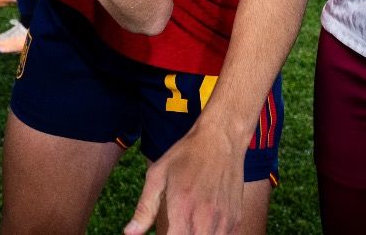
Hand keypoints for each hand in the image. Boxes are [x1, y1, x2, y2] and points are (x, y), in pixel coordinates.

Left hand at [125, 122, 246, 234]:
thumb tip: (129, 234)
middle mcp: (206, 220)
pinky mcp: (235, 220)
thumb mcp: (158, 176)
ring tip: (186, 223)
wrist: (221, 139)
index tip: (164, 231)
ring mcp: (224, 222)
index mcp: (183, 211)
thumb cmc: (186, 155)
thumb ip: (144, 209)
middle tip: (174, 226)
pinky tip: (202, 223)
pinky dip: (210, 234)